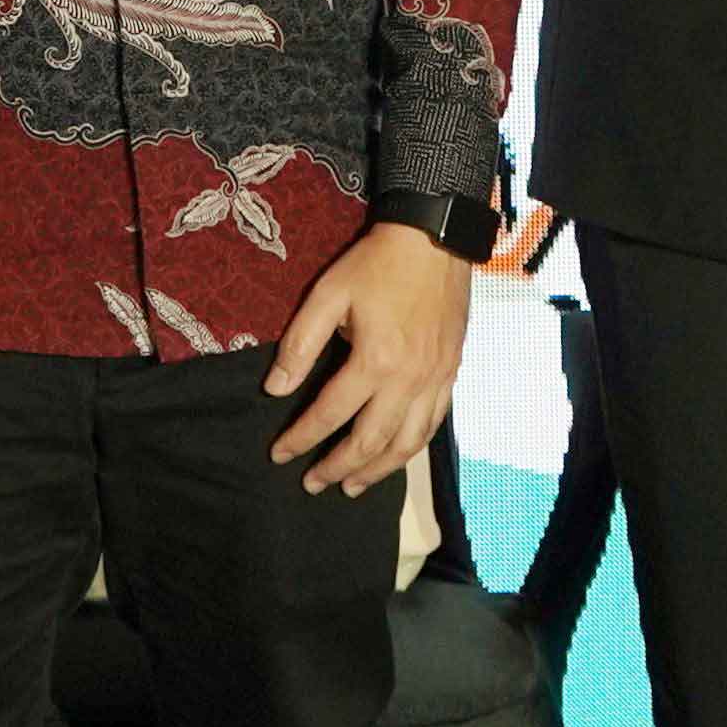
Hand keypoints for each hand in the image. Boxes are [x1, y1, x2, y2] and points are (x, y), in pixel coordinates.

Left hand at [264, 224, 472, 495]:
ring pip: (406, 444)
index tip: (278, 455)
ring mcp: (435, 381)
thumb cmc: (376, 265)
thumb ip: (300, 345)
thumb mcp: (328, 295)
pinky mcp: (451, 374)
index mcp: (375, 362)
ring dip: (377, 472)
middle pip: (370, 441)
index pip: (330, 414)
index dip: (301, 439)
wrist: (435, 240)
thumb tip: (275, 389)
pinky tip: (394, 456)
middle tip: (312, 484)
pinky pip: (433, 426)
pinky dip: (410, 449)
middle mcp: (409, 381)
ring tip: (351, 487)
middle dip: (337, 468)